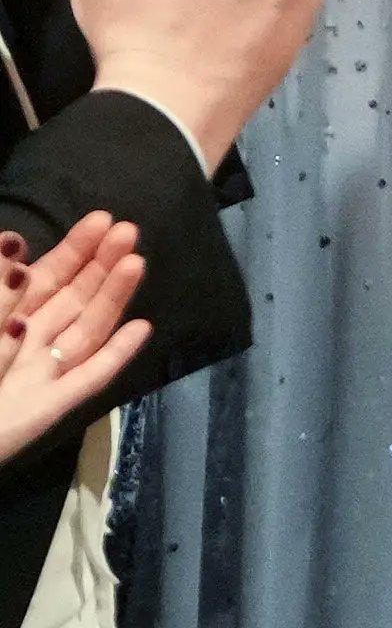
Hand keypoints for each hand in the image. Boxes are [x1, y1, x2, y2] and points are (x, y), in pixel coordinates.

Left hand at [0, 212, 147, 463]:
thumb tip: (15, 242)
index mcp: (7, 314)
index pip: (49, 275)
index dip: (76, 248)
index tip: (102, 219)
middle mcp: (30, 340)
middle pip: (75, 298)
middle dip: (102, 264)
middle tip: (128, 232)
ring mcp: (43, 374)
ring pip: (86, 330)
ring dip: (112, 297)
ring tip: (136, 263)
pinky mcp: (50, 408)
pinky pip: (88, 379)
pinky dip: (116, 355)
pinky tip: (141, 328)